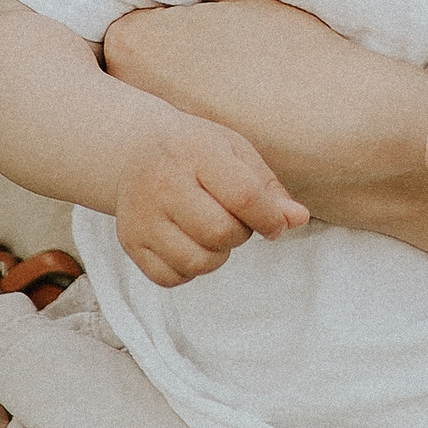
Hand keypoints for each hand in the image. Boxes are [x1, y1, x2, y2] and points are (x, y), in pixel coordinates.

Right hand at [115, 112, 307, 288]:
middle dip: (240, 234)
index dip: (269, 218)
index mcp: (193, 150)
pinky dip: (189, 269)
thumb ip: (268, 188)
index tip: (274, 223)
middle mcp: (161, 182)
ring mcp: (140, 215)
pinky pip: (171, 278)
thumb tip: (297, 219)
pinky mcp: (130, 241)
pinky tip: (189, 242)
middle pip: (220, 233)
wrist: (135, 149)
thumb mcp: (235, 152)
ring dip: (217, 255)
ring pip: (197, 262)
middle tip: (233, 218)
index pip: (243, 196)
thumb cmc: (197, 151)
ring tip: (210, 231)